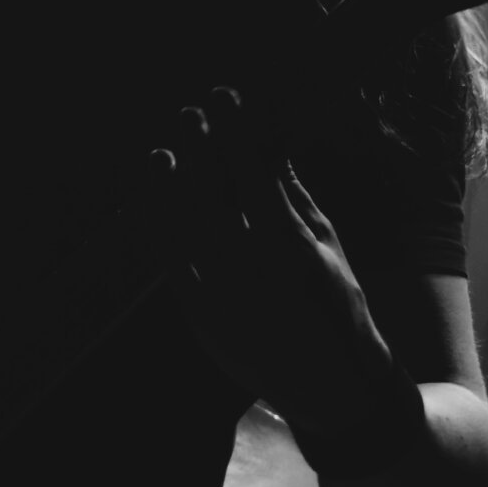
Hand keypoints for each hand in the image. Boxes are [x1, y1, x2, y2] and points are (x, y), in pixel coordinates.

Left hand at [153, 85, 397, 436]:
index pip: (254, 173)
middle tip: (188, 113)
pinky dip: (158, 229)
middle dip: (200, 148)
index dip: (234, 130)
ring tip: (161, 153)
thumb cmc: (339, 309)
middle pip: (214, 192)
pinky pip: (170, 263)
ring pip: (183, 226)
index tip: (223, 96)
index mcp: (292, 248)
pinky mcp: (201, 318)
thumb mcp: (328, 248)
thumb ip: (294, 196)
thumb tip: (270, 145)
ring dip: (168, 187)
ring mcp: (222, 296)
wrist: (333, 390)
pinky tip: (149, 202)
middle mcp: (253, 271)